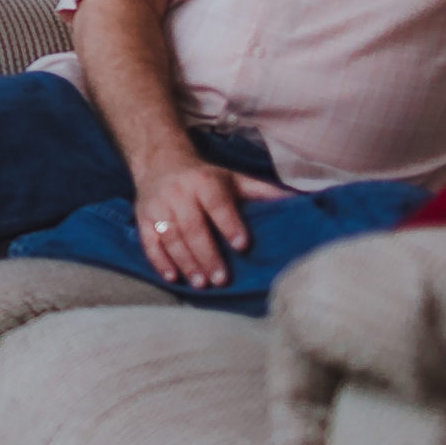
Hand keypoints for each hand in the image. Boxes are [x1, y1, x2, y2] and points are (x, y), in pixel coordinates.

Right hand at [132, 160, 289, 288]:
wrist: (159, 161)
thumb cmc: (205, 177)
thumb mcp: (234, 178)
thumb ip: (263, 192)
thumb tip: (302, 202)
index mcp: (205, 181)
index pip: (217, 203)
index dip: (229, 224)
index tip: (242, 245)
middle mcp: (179, 192)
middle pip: (192, 226)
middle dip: (207, 254)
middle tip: (222, 279)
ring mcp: (158, 206)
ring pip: (171, 237)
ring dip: (186, 262)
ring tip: (201, 284)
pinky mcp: (143, 218)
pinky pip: (149, 242)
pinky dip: (159, 261)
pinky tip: (173, 277)